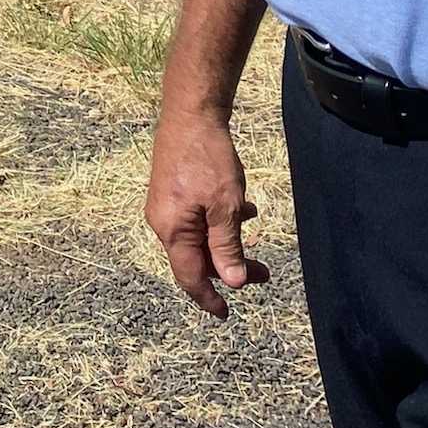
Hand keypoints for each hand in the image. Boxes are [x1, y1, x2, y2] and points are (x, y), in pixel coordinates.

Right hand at [144, 107, 269, 317]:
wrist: (190, 113)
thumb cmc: (206, 158)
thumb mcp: (224, 206)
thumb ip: (227, 246)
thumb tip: (233, 282)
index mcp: (171, 230)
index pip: (189, 276)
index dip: (209, 298)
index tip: (226, 314)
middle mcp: (163, 221)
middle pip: (197, 258)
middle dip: (230, 268)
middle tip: (264, 273)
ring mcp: (167, 205)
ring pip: (199, 237)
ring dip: (228, 242)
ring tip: (255, 233)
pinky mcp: (173, 190)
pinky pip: (197, 218)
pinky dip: (220, 221)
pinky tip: (243, 209)